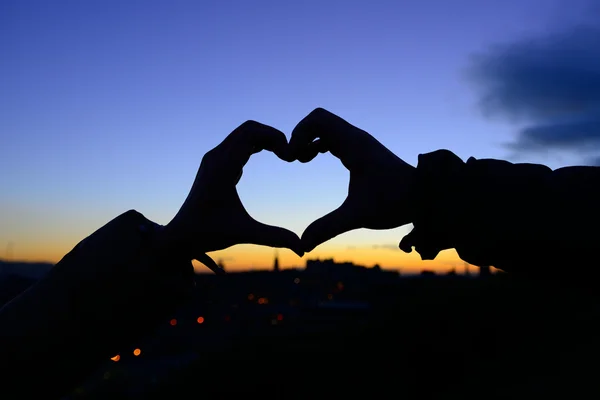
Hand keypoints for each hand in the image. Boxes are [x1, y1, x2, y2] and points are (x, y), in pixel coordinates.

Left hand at [163, 121, 303, 270]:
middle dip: (272, 136)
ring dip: (265, 139)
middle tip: (290, 154)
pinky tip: (271, 156)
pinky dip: (256, 145)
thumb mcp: (244, 234)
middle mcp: (216, 157)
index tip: (289, 156)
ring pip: (243, 134)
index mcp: (222, 168)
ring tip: (284, 154)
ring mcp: (214, 159)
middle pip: (248, 129)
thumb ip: (274, 238)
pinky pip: (238, 144)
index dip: (275, 138)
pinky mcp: (215, 164)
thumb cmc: (207, 234)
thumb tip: (302, 249)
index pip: (250, 134)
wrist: (180, 235)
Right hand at [287, 108, 415, 251]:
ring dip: (309, 139)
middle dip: (300, 136)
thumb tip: (302, 245)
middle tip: (293, 159)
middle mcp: (356, 138)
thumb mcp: (357, 216)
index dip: (298, 133)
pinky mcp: (362, 150)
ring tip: (301, 160)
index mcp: (354, 145)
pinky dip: (319, 143)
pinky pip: (334, 136)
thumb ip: (327, 227)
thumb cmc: (395, 202)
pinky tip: (314, 159)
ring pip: (326, 127)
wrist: (425, 197)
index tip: (293, 158)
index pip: (318, 120)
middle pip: (318, 120)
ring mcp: (360, 143)